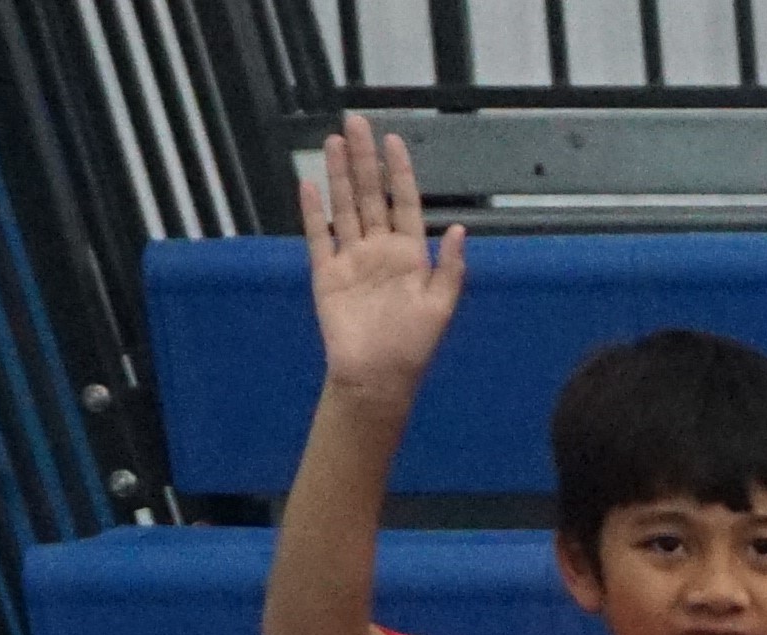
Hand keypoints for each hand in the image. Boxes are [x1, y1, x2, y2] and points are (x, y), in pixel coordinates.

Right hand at [299, 116, 465, 403]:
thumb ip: (449, 267)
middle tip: (355, 124)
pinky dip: (313, 212)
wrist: (377, 378)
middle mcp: (379, 251)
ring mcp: (351, 260)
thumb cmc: (413, 347)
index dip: (399, 172)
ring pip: (345, 208)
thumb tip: (458, 228)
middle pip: (371, 196)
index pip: (405, 203)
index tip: (393, 140)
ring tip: (332, 141)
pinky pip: (319, 237)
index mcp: (410, 255)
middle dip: (363, 160)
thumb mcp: (441, 307)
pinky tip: (309, 185)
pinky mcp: (327, 275)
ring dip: (339, 176)